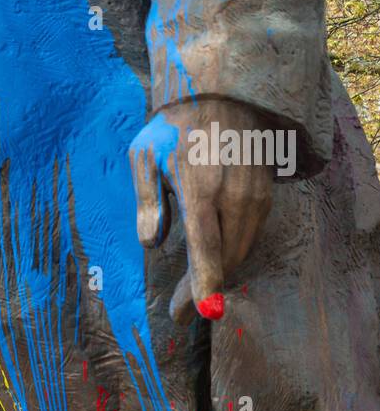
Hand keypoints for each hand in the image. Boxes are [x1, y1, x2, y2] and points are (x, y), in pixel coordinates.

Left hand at [128, 99, 274, 324]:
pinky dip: (233, 254)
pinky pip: (250, 236)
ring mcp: (254, 196)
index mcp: (200, 187)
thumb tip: (150, 242)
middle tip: (181, 311)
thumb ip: (147, 201)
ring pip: (240, 251)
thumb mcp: (145, 154)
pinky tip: (214, 259)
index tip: (197, 314)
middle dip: (205, 291)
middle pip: (226, 259)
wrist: (223, 97)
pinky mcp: (265, 195)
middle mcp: (233, 195)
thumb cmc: (175, 127)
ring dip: (220, 274)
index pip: (206, 247)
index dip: (204, 285)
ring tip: (195, 290)